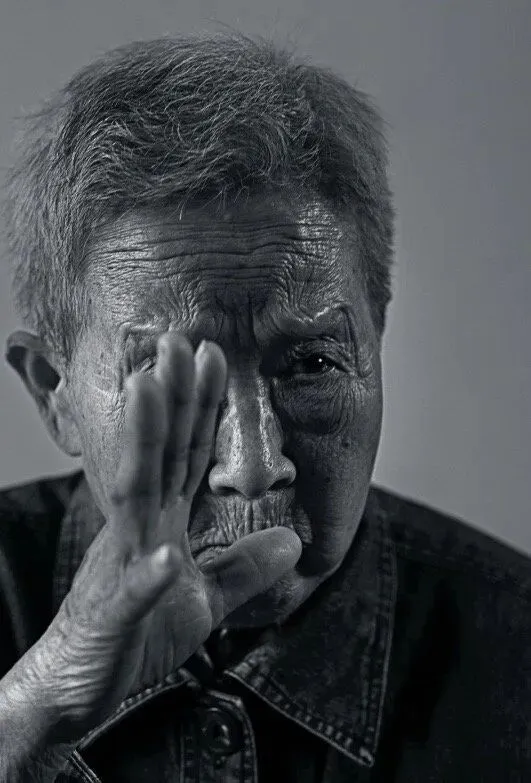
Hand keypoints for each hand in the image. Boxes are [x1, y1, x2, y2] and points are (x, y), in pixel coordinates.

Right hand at [6, 333, 301, 745]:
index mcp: (161, 522)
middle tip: (178, 341)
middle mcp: (139, 530)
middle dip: (170, 397)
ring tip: (149, 392)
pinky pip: (134, 592)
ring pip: (132, 498)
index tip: (213, 356)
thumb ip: (244, 568)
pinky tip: (168, 555)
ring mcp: (123, 568)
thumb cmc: (136, 637)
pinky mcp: (114, 615)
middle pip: (157, 455)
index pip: (185, 453)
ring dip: (142, 445)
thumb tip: (294, 541)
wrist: (81, 687)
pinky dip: (151, 574)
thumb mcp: (205, 602)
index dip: (201, 406)